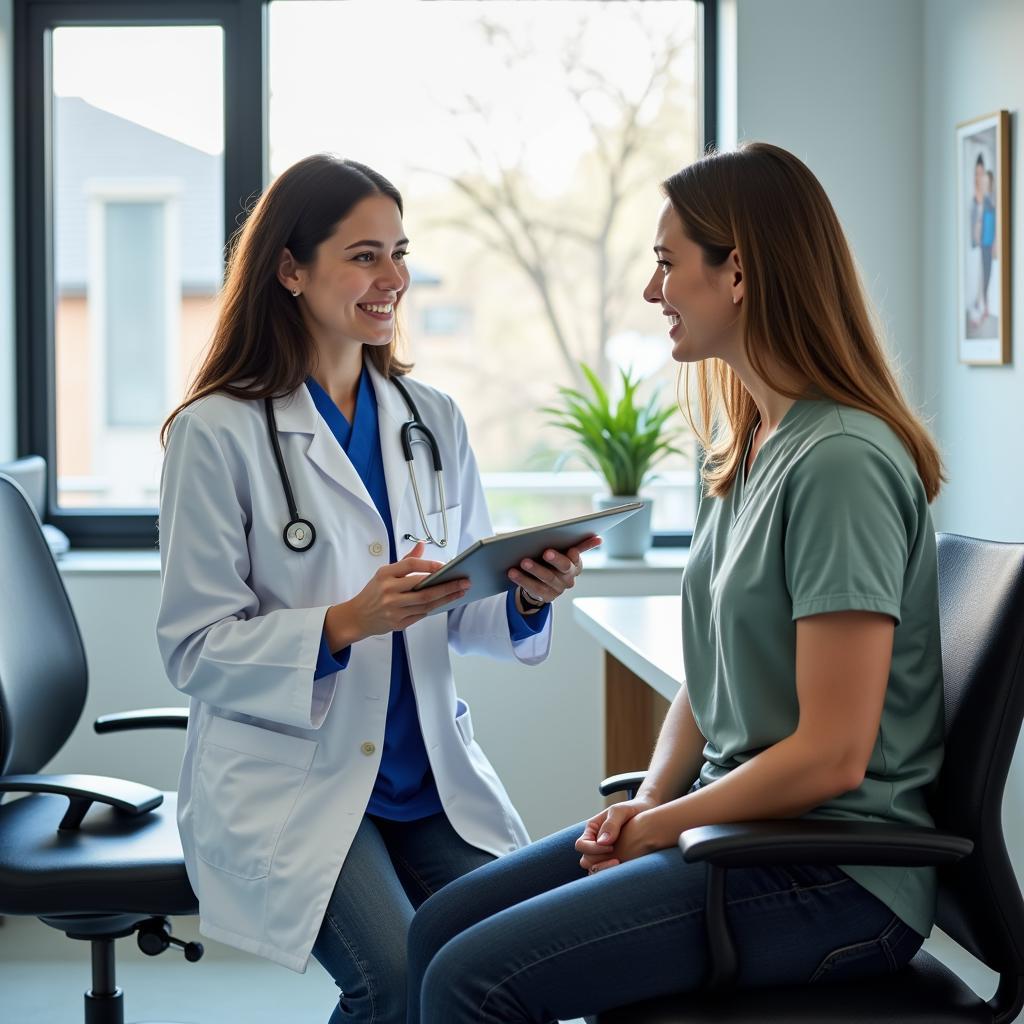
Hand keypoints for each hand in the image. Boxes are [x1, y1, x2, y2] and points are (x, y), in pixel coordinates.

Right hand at [326, 542, 469, 645]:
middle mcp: (389, 592)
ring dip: (446, 598)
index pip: (410, 566)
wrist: (357, 617)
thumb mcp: (384, 573)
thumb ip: (405, 560)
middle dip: (447, 585)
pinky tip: (446, 601)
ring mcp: (393, 609)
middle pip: (423, 588)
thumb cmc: (373, 592)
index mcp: (385, 575)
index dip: (429, 565)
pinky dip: (435, 607)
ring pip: (426, 604)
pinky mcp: (398, 623)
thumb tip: (422, 545)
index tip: (445, 566)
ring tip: (461, 591)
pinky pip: (421, 615)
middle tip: (464, 581)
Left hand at [507, 535, 602, 605]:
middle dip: (556, 560)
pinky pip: (533, 588)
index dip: (575, 555)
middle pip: (564, 568)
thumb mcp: (565, 550)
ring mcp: (558, 589)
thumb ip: (580, 543)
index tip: (572, 550)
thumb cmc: (552, 560)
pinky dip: (522, 580)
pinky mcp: (546, 597)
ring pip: (547, 579)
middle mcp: (570, 578)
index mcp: (576, 564)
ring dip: (535, 569)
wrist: (543, 582)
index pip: (578, 559)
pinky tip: (512, 572)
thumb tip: (598, 539)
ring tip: (523, 561)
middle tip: (546, 552)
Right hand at [575, 795, 657, 873]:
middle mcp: (594, 843)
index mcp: (592, 829)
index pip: (581, 845)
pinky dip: (613, 873)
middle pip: (585, 860)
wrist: (647, 813)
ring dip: (605, 870)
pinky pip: (607, 873)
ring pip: (594, 870)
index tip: (612, 847)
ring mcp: (603, 854)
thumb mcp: (620, 811)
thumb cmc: (632, 809)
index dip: (593, 849)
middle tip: (618, 859)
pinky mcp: (614, 861)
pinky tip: (626, 867)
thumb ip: (611, 824)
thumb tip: (602, 843)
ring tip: (622, 864)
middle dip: (600, 862)